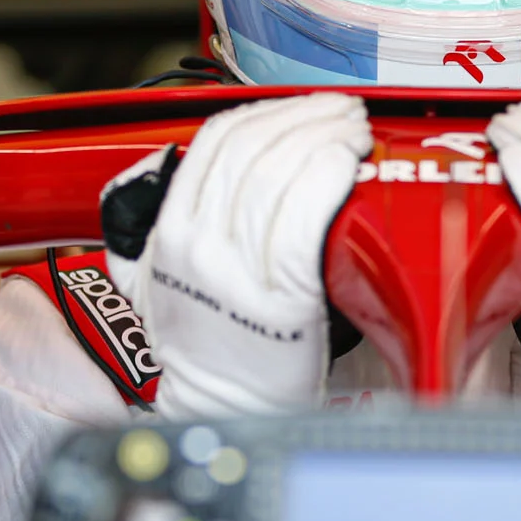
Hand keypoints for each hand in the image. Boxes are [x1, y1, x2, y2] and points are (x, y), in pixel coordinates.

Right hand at [102, 92, 371, 420]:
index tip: (303, 110)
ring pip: (283, 173)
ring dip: (327, 138)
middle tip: (343, 111)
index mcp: (170, 231)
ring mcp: (238, 271)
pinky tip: (347, 165)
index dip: (268, 113)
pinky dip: (328, 179)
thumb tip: (197, 172)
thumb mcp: (164, 276)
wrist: (220, 410)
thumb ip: (175, 223)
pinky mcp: (280, 299)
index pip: (218, 142)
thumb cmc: (207, 347)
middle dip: (308, 117)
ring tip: (355, 132)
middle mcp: (199, 244)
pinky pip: (304, 217)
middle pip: (258, 149)